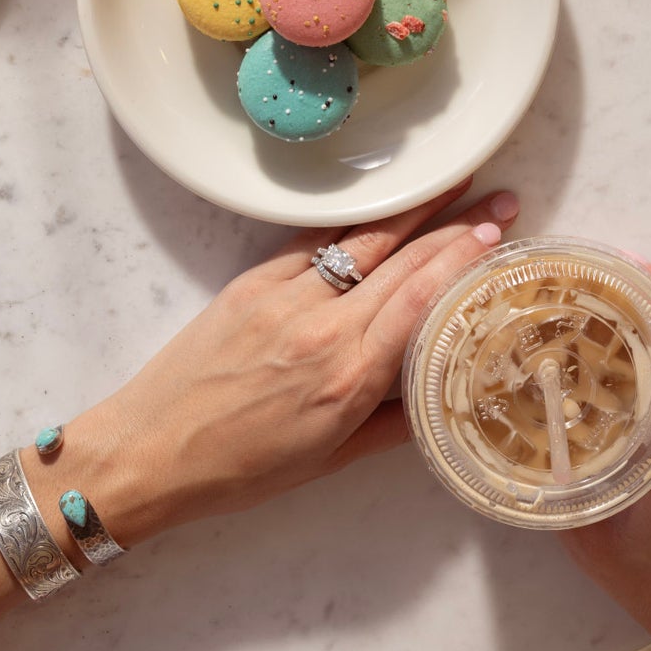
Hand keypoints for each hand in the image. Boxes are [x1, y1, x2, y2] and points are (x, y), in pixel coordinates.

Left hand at [44, 181, 518, 545]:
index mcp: (347, 377)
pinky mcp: (252, 281)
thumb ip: (391, 423)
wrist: (148, 450)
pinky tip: (384, 209)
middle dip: (458, 223)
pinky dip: (356, 225)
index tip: (498, 234)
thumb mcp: (329, 461)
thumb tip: (438, 391)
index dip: (462, 260)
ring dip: (415, 208)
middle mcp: (322, 328)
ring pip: (364, 240)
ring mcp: (284, 297)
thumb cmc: (240, 470)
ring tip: (456, 180)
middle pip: (403, 260)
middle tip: (502, 199)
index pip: (420, 299)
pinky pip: (317, 244)